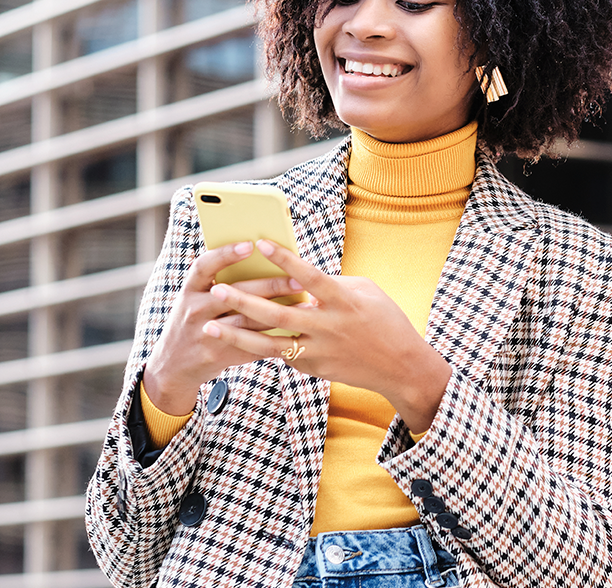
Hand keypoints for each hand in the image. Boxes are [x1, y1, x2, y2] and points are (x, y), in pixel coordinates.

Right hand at [142, 241, 296, 414]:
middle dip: (270, 285)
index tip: (250, 244)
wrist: (173, 364)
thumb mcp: (196, 299)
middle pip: (236, 294)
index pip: (204, 266)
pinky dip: (274, 338)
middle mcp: (194, 310)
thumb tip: (264, 263)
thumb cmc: (195, 320)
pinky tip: (295, 331)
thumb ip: (220, 283)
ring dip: (279, 312)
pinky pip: (251, 346)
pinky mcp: (218, 355)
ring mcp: (205, 334)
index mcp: (189, 290)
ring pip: (247, 321)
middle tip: (298, 280)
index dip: (225, 254)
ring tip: (305, 305)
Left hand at [203, 239, 452, 432]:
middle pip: (278, 314)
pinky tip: (239, 338)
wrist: (400, 366)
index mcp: (343, 300)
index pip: (308, 275)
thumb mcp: (365, 291)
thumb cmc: (385, 320)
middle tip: (218, 289)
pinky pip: (283, 355)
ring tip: (211, 325)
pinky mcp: (314, 368)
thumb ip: (332, 283)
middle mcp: (328, 326)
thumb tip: (300, 277)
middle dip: (245, 301)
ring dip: (237, 334)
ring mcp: (319, 351)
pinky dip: (262, 345)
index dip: (284, 258)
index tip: (260, 243)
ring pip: (270, 344)